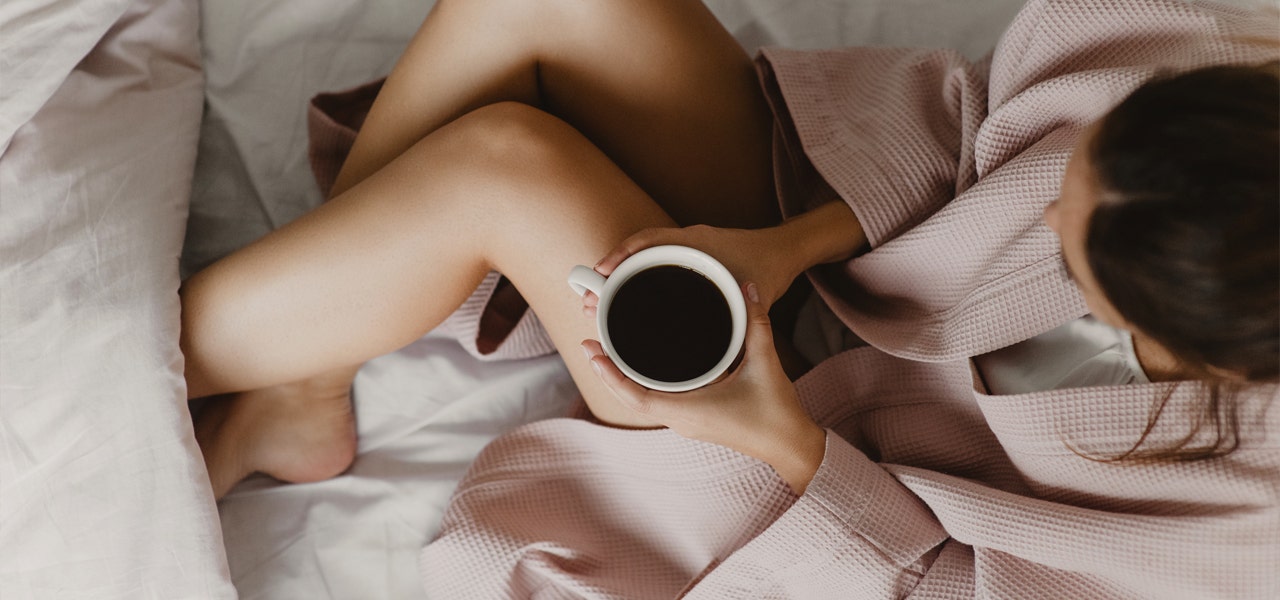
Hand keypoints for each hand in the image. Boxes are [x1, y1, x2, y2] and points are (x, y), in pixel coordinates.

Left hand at [582, 282, 826, 493]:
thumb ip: (755, 323)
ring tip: (606, 352)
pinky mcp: (694, 420)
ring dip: (622, 380)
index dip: (611, 374)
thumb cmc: (776, 413)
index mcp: (688, 411)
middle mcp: (681, 420)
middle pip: (630, 399)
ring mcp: (686, 423)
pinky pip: (657, 402)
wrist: (790, 446)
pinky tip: (639, 367)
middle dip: (608, 373)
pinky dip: (641, 385)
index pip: (636, 396)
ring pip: (641, 402)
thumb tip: (748, 288)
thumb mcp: (765, 362)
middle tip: (590, 344)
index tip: (592, 351)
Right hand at [584, 225, 802, 317]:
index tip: (600, 274)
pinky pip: (654, 268)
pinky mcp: (688, 262)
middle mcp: (686, 243)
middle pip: (636, 254)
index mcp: (697, 243)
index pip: (648, 241)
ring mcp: (685, 251)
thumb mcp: (756, 297)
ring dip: (619, 281)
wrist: (786, 252)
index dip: (621, 256)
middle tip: (587, 302)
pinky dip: (636, 282)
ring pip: (641, 262)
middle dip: (608, 276)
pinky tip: (626, 306)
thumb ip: (744, 320)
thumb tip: (725, 353)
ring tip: (597, 307)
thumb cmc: (770, 269)